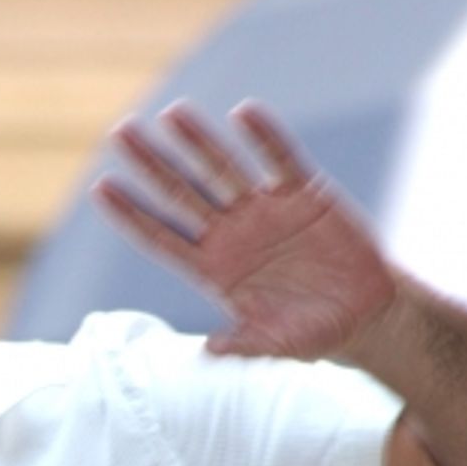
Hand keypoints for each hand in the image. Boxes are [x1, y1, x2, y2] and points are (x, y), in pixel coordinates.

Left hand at [92, 100, 396, 360]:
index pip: (163, 238)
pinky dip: (265, 138)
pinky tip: (244, 114)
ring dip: (199, 143)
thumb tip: (208, 352)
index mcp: (215, 270)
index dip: (132, 215)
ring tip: (172, 113)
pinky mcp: (304, 195)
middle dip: (152, 165)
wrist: (364, 315)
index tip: (102, 188)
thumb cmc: (312, 335)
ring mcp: (265, 211)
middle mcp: (232, 235)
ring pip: (224, 169)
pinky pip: (280, 160)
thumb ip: (241, 346)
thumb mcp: (273, 346)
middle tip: (120, 134)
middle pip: (182, 195)